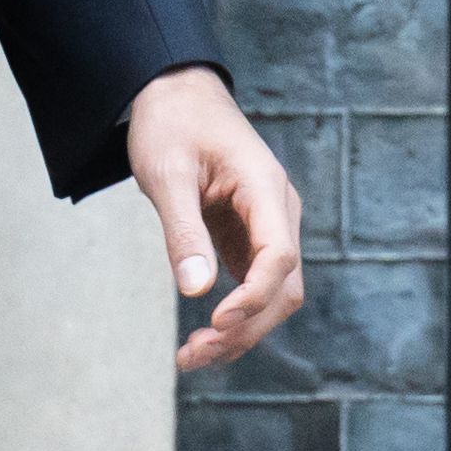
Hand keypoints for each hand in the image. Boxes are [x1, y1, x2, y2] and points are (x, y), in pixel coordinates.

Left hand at [131, 64, 302, 371]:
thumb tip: (196, 292)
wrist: (176, 93)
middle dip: (244, 328)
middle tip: (191, 354)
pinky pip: (255, 285)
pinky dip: (235, 316)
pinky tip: (204, 337)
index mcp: (264, 187)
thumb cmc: (171, 124)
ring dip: (241, 331)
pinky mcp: (251, 236)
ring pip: (274, 294)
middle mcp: (277, 210)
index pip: (278, 256)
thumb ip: (183, 232)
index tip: (215, 320)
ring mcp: (268, 225)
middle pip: (283, 287)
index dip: (253, 296)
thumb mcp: (167, 174)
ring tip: (191, 356)